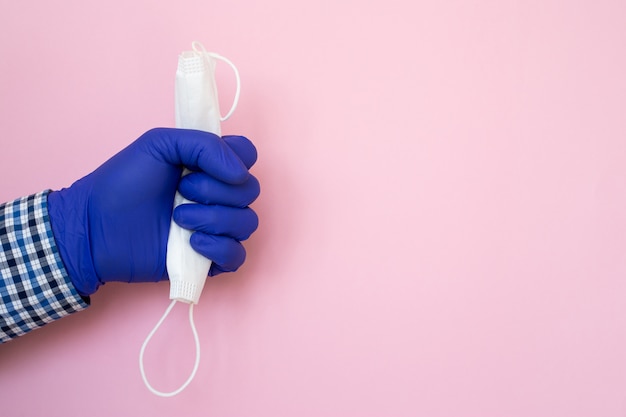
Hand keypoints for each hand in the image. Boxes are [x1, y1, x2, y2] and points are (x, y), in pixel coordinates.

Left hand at [47, 128, 259, 295]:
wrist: (95, 226)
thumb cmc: (122, 183)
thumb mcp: (159, 143)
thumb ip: (203, 144)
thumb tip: (240, 172)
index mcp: (209, 165)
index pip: (248, 156)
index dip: (236, 160)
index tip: (207, 166)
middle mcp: (217, 195)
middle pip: (250, 190)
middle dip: (217, 191)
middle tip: (181, 191)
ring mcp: (215, 227)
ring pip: (247, 223)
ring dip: (214, 219)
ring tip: (178, 219)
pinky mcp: (208, 259)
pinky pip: (237, 255)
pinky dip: (220, 248)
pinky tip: (193, 244)